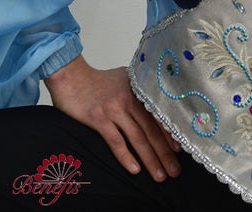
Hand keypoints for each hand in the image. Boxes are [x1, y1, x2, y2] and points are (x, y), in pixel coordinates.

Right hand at [45, 54, 181, 181]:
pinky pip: (115, 141)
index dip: (170, 135)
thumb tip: (155, 100)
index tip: (180, 150)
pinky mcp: (99, 118)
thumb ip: (140, 88)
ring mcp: (115, 109)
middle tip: (175, 171)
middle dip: (165, 153)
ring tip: (159, 175)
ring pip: (137, 138)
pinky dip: (126, 156)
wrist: (72, 75)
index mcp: (139, 91)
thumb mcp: (126, 77)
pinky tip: (134, 169)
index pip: (159, 116)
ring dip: (150, 159)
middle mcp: (130, 100)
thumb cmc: (99, 79)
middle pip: (151, 130)